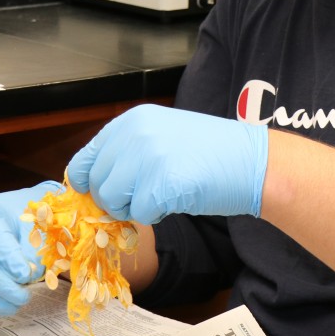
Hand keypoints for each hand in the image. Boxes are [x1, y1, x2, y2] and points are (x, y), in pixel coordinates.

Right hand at [0, 182, 63, 315]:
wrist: (19, 211)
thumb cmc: (28, 212)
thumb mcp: (36, 219)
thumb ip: (32, 245)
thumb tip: (26, 276)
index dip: (8, 258)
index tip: (25, 275)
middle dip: (0, 285)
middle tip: (24, 297)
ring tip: (16, 305)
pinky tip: (8, 306)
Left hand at [66, 104, 268, 224]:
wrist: (248, 161)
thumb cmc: (207, 151)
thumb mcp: (160, 136)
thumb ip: (127, 151)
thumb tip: (89, 182)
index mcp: (132, 120)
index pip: (86, 157)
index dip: (87, 180)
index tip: (94, 193)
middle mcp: (134, 134)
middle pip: (97, 182)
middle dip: (113, 199)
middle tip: (139, 199)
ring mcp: (147, 157)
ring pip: (112, 200)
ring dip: (131, 208)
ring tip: (158, 197)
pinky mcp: (160, 183)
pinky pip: (139, 214)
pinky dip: (154, 215)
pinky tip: (173, 201)